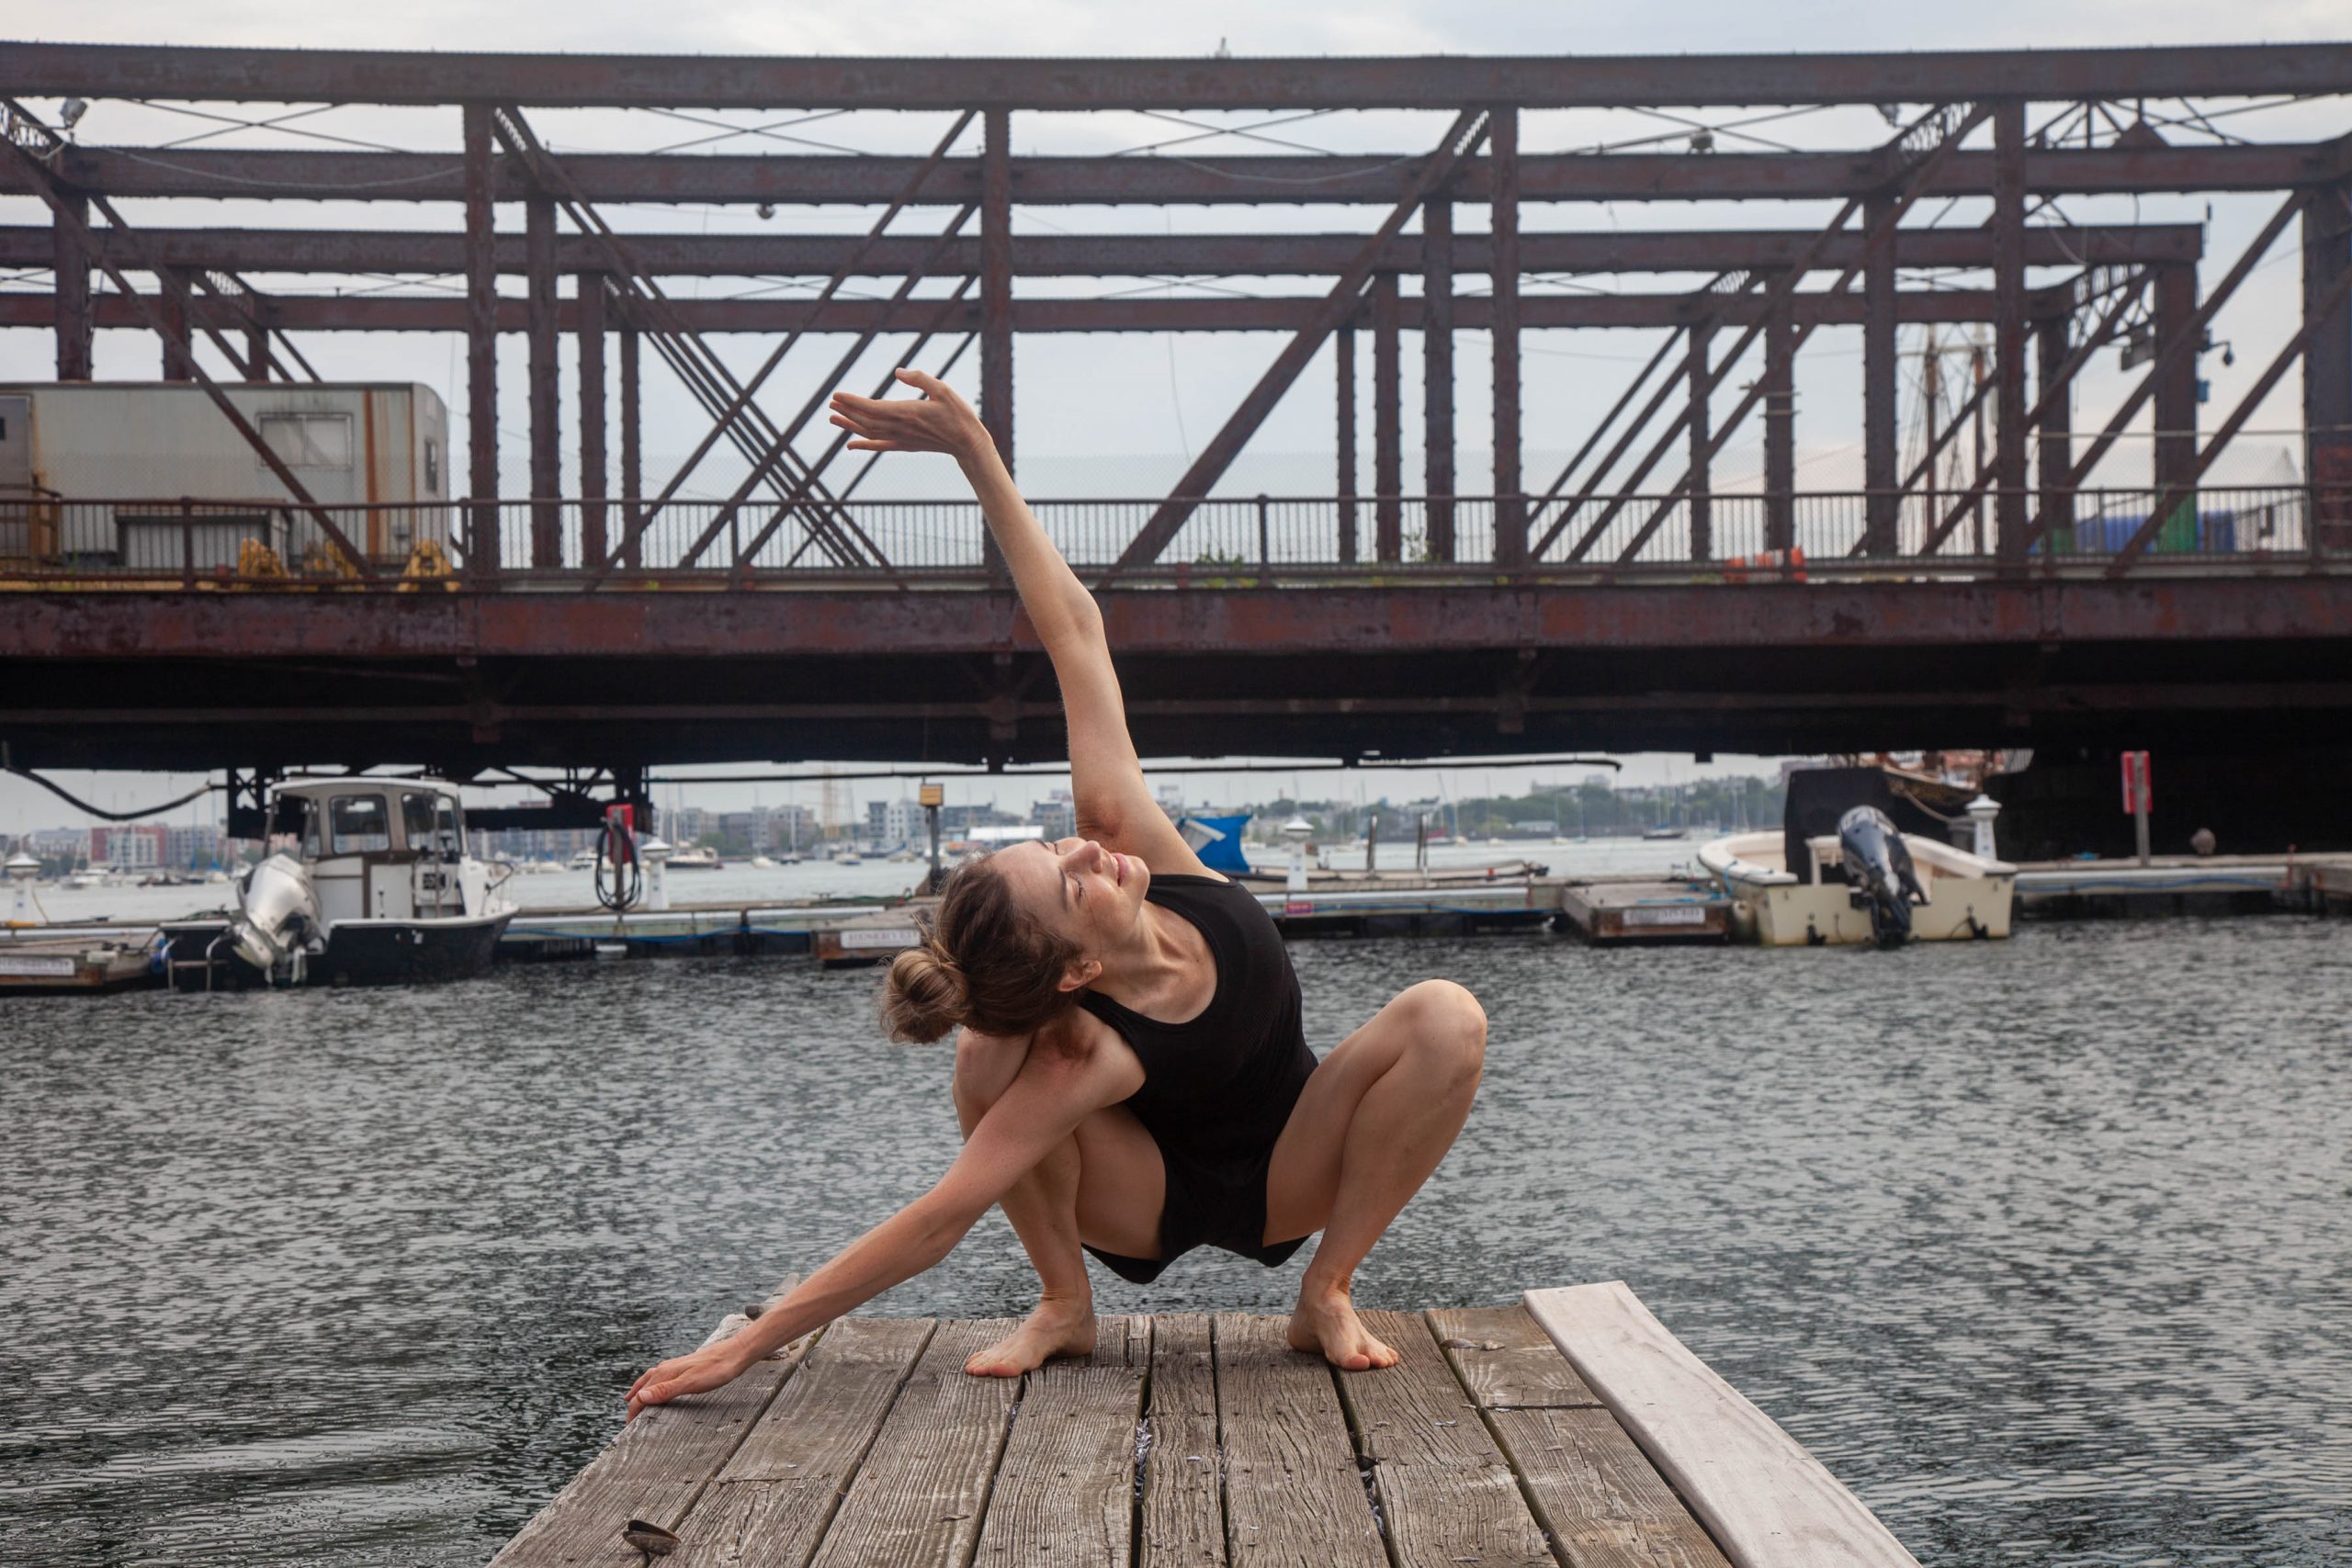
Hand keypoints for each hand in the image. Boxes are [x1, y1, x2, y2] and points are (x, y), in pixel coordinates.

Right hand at [625, 1337, 749, 1421]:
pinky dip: (653, 1385)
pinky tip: (659, 1386)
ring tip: (633, 1400)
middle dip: (633, 1402)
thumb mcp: (690, 1383)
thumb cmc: (716, 1369)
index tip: (628, 1427)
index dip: (633, 1412)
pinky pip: (661, 1377)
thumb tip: (639, 1398)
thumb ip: (665, 1390)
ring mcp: (674, 1366)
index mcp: (664, 1373)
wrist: (735, 1353)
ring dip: (641, 1391)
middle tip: (628, 1419)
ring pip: (650, 1379)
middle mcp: (665, 1368)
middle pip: (642, 1387)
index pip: (641, 1396)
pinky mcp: (684, 1367)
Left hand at [827, 368, 988, 457]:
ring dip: (849, 426)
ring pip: (869, 433)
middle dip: (846, 412)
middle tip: (830, 404)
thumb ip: (920, 379)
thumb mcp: (943, 390)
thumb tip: (898, 372)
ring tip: (833, 419)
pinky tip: (850, 445)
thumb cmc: (958, 414)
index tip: (837, 395)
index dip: (852, 402)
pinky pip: (879, 446)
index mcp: (907, 412)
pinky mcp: (904, 446)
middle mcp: (900, 427)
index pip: (872, 407)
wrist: (967, 443)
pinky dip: (862, 445)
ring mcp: (901, 439)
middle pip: (865, 421)